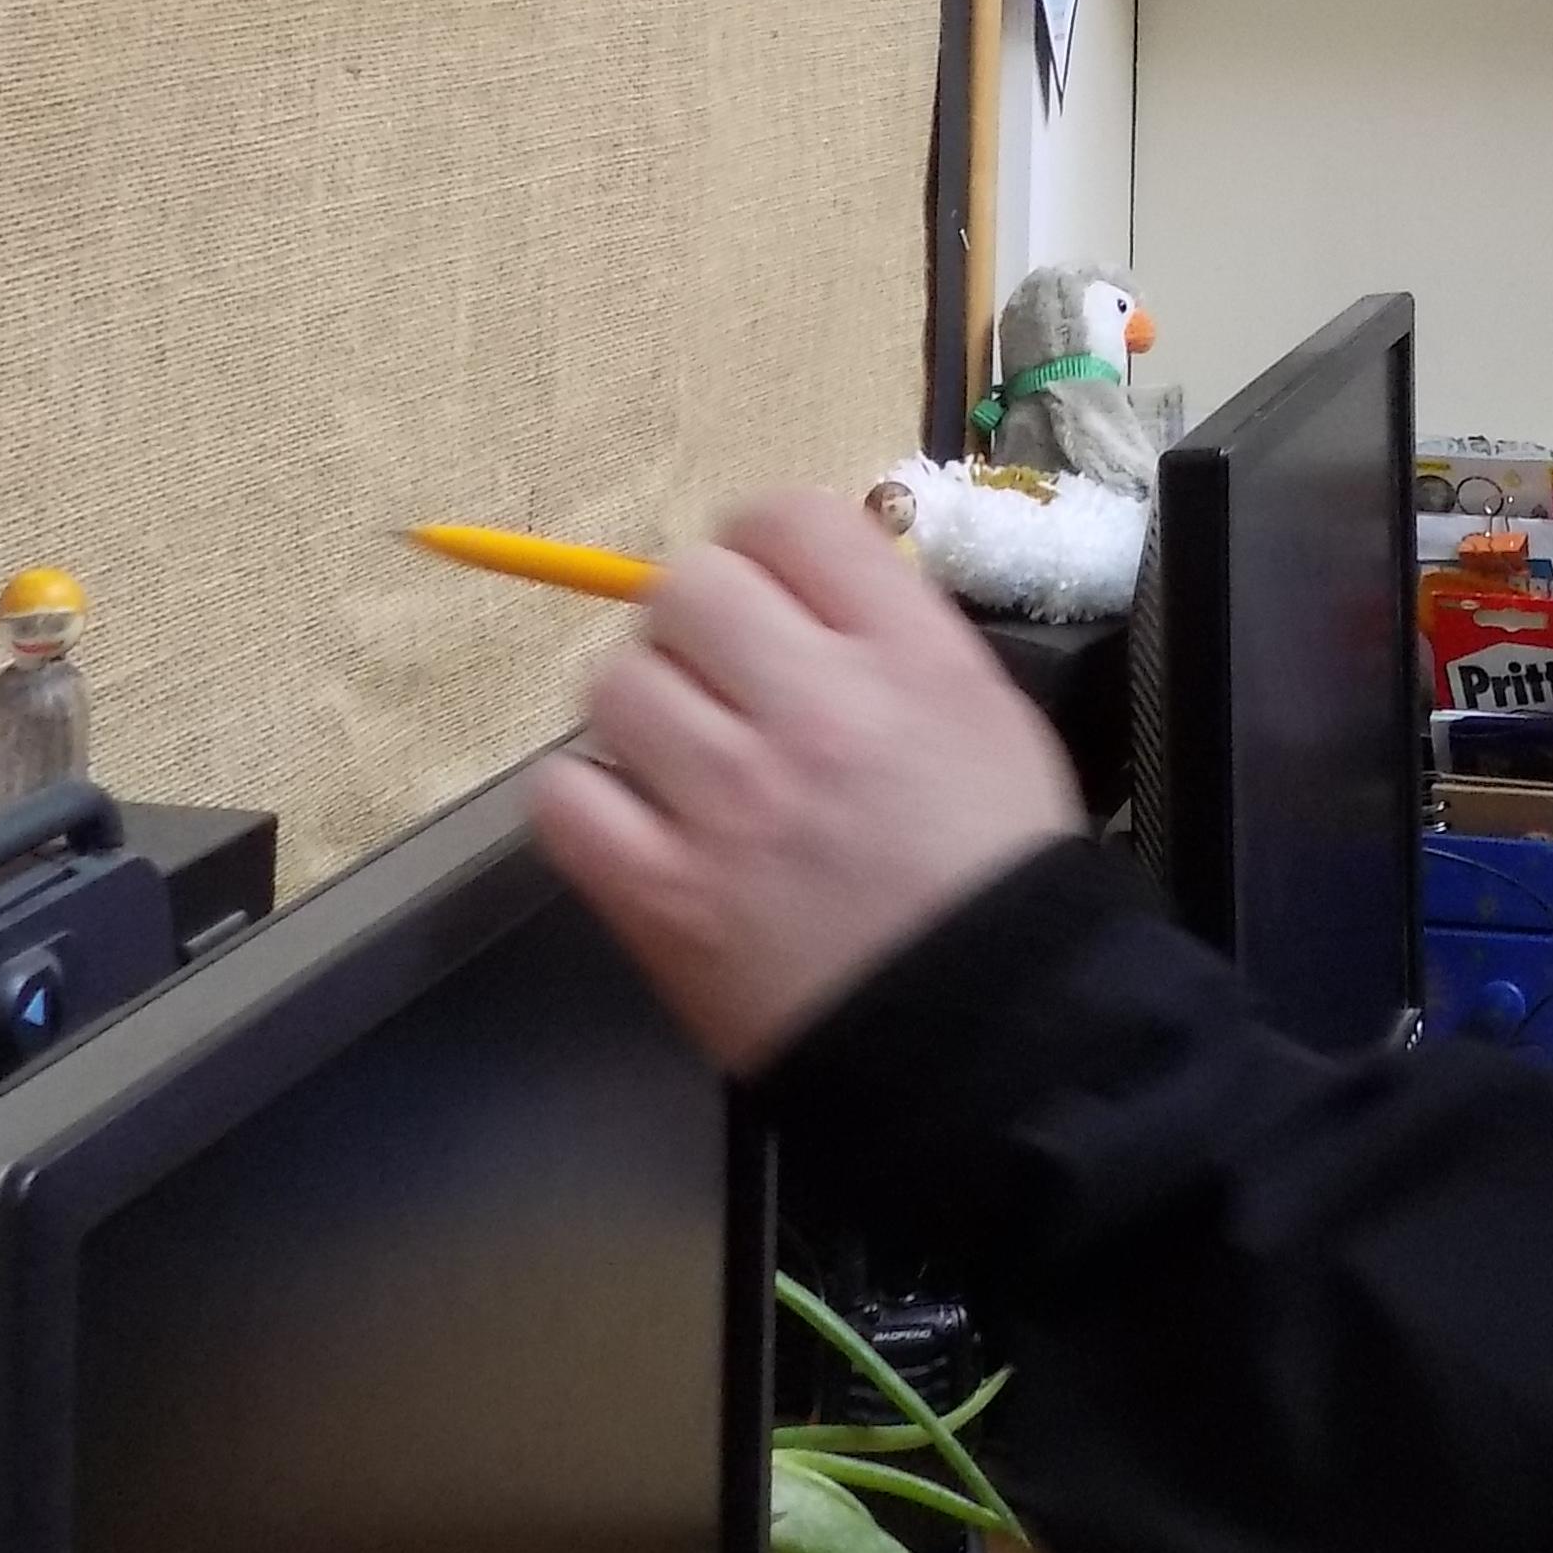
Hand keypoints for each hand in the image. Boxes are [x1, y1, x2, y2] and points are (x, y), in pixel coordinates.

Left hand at [529, 492, 1082, 1071]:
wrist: (985, 1032)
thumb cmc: (990, 870)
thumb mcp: (983, 711)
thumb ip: (892, 631)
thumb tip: (796, 585)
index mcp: (910, 656)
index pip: (787, 520)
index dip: (765, 548)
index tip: (771, 593)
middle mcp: (817, 710)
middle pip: (689, 586)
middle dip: (700, 625)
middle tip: (727, 679)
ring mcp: (731, 804)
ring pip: (617, 682)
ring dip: (647, 710)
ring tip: (688, 758)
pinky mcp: (662, 895)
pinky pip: (563, 796)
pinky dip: (589, 801)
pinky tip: (641, 820)